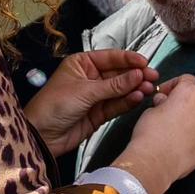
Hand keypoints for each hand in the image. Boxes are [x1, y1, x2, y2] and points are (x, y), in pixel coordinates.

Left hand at [23, 49, 159, 157]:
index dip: (129, 59)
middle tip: (153, 76)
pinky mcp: (98, 113)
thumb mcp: (85, 91)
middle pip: (118, 73)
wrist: (41, 135)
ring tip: (149, 88)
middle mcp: (90, 77)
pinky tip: (138, 97)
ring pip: (119, 90)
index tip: (145, 62)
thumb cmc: (54, 105)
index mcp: (82, 63)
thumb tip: (138, 74)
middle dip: (135, 75)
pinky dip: (127, 101)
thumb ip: (114, 85)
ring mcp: (95, 96)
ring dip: (134, 89)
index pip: (110, 58)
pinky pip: (116, 105)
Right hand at [111, 75, 194, 193]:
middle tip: (172, 106)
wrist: (154, 162)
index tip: (164, 92)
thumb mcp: (151, 110)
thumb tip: (165, 102)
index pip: (187, 79)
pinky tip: (184, 138)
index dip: (173, 84)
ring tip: (181, 123)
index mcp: (190, 94)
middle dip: (188, 99)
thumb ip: (162, 103)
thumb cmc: (150, 134)